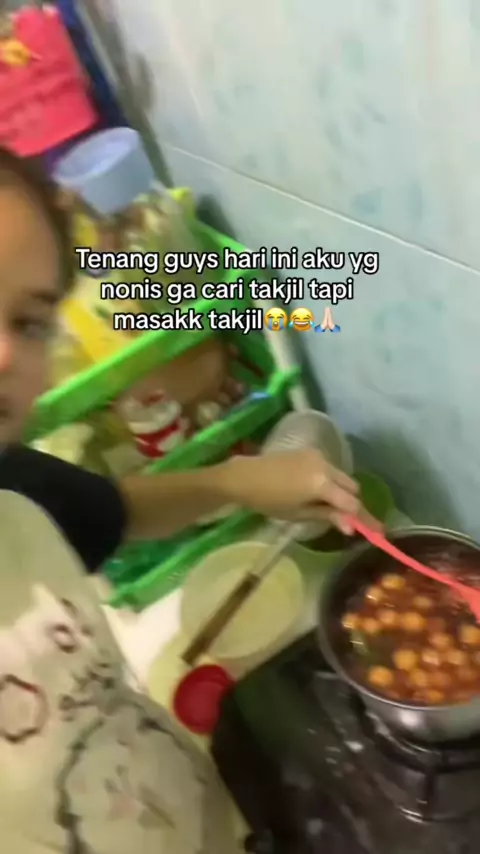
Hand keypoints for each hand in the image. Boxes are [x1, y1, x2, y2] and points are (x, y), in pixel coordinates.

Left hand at [222, 449, 381, 534]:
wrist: (246, 476)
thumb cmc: (269, 500)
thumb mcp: (299, 514)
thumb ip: (328, 515)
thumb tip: (351, 528)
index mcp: (322, 484)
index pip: (352, 503)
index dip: (364, 519)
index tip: (376, 532)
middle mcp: (325, 466)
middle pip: (352, 487)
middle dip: (353, 503)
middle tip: (349, 520)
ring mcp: (318, 456)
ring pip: (342, 476)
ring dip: (342, 492)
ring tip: (330, 507)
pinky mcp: (311, 452)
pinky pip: (330, 469)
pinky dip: (331, 481)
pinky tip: (318, 492)